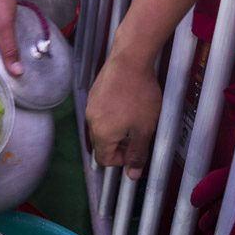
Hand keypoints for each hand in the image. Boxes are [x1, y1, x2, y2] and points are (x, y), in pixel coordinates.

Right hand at [86, 49, 161, 178]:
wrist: (129, 60)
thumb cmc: (139, 96)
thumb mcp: (144, 129)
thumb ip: (137, 154)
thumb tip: (132, 175)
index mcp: (101, 135)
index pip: (105, 160)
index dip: (122, 160)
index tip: (136, 149)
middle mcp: (91, 121)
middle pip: (101, 144)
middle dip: (119, 145)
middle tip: (138, 134)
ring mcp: (91, 105)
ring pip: (101, 127)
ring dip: (116, 129)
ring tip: (134, 117)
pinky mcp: (94, 92)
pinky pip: (101, 111)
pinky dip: (112, 114)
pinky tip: (127, 102)